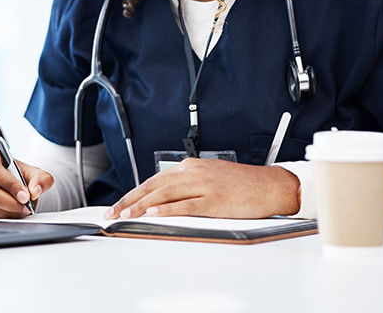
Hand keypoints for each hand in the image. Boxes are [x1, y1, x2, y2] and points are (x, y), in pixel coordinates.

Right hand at [0, 149, 53, 218]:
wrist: (10, 184)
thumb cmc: (19, 174)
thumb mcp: (34, 172)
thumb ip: (41, 179)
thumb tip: (35, 191)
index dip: (9, 185)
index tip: (25, 196)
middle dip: (8, 202)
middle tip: (25, 207)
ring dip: (6, 211)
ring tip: (21, 210)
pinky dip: (1, 217)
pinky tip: (11, 213)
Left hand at [103, 159, 300, 219]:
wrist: (269, 186)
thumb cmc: (242, 185)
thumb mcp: (209, 177)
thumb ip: (187, 184)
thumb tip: (163, 199)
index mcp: (190, 166)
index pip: (154, 180)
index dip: (133, 193)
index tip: (119, 204)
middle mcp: (193, 172)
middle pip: (153, 186)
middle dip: (130, 200)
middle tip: (113, 212)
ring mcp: (203, 185)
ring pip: (164, 195)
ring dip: (141, 206)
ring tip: (126, 215)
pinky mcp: (213, 200)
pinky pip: (185, 205)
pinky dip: (167, 209)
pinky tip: (153, 214)